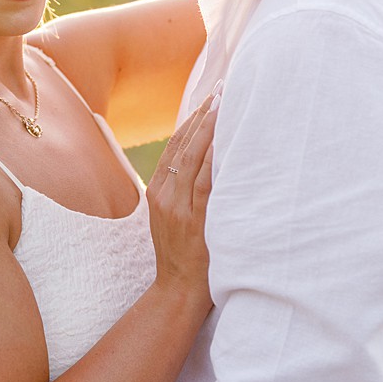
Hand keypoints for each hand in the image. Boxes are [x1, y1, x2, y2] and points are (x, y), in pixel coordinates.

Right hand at [145, 89, 218, 303]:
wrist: (178, 292)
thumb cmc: (184, 258)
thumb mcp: (175, 221)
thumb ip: (183, 195)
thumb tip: (208, 167)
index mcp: (157, 193)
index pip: (173, 147)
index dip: (190, 121)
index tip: (207, 99)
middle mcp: (164, 196)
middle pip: (182, 145)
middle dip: (202, 115)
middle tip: (221, 89)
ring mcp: (176, 207)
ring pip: (191, 157)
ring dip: (209, 127)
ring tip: (225, 102)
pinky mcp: (193, 219)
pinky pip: (203, 180)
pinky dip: (213, 156)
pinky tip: (225, 137)